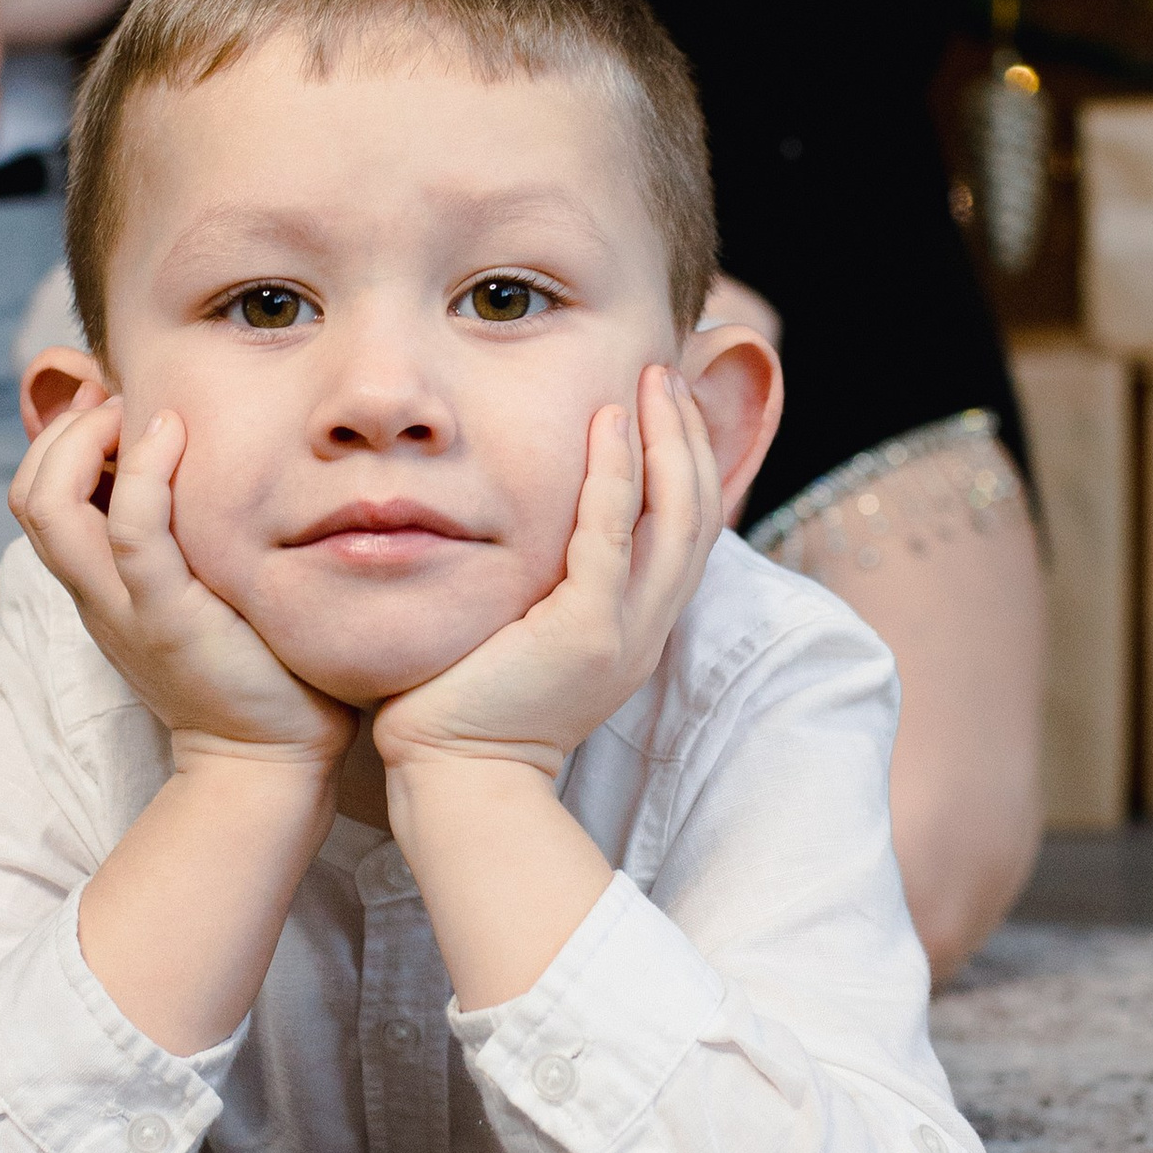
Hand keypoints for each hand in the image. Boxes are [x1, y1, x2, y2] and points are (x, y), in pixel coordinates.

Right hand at [12, 394, 353, 774]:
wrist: (267, 760)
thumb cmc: (252, 667)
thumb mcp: (199, 593)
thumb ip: (183, 543)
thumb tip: (198, 471)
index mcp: (98, 587)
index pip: (37, 498)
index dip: (60, 440)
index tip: (115, 407)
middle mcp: (96, 594)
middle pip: (27, 495)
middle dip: (63, 429)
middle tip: (121, 402)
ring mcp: (123, 606)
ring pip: (50, 506)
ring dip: (85, 438)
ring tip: (139, 411)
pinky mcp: (166, 616)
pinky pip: (131, 531)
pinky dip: (143, 471)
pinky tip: (175, 436)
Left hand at [375, 365, 723, 780]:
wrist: (455, 779)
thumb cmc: (467, 703)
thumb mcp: (525, 631)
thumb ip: (543, 581)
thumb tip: (524, 522)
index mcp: (635, 629)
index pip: (684, 532)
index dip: (686, 462)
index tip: (665, 403)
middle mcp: (645, 629)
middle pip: (698, 514)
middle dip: (689, 437)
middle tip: (667, 373)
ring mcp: (623, 633)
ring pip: (674, 518)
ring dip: (668, 441)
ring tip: (653, 379)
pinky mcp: (585, 634)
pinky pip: (610, 538)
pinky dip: (616, 476)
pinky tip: (608, 424)